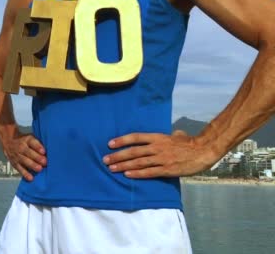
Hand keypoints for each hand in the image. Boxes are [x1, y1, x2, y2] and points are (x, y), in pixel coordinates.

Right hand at [2, 132, 46, 180]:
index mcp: (27, 140)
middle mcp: (21, 147)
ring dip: (32, 165)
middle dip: (37, 157)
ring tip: (39, 169)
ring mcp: (17, 156)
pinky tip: (31, 178)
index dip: (37, 147)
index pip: (32, 142)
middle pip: (28, 152)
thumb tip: (50, 151)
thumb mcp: (31, 138)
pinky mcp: (15, 163)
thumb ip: (39, 144)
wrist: (9, 141)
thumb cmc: (24, 141)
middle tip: (44, 162)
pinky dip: (25, 174)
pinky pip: (20, 169)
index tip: (43, 151)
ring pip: (24, 161)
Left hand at [102, 130, 217, 178]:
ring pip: (138, 162)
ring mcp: (161, 159)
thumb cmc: (190, 144)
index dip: (122, 140)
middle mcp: (157, 147)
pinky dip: (137, 174)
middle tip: (105, 159)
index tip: (110, 144)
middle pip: (133, 151)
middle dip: (118, 155)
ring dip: (123, 165)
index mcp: (158, 137)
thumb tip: (172, 134)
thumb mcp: (177, 136)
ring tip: (112, 168)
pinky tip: (127, 175)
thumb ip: (170, 136)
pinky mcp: (167, 169)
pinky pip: (149, 172)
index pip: (135, 137)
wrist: (203, 151)